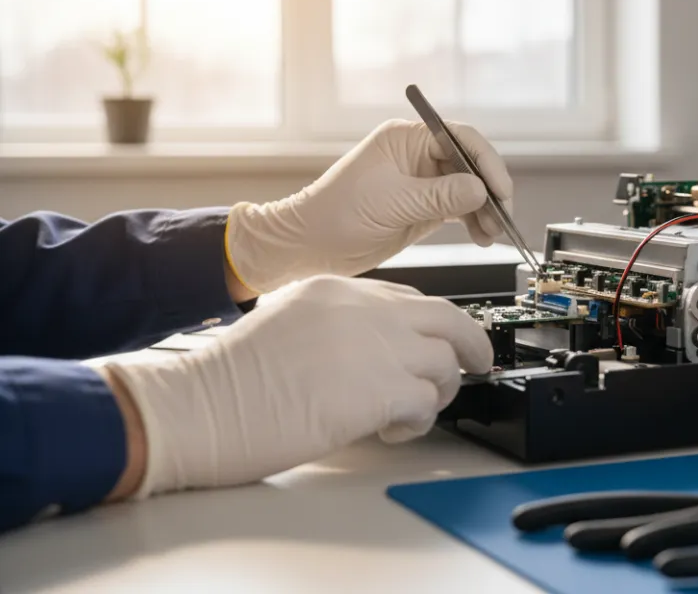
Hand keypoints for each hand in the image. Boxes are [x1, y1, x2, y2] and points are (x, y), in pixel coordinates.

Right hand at [103, 275, 493, 496]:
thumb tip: (377, 350)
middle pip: (448, 318)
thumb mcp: (291, 322)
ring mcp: (375, 346)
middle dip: (470, 344)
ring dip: (437, 392)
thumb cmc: (230, 378)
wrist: (200, 406)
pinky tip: (392, 429)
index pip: (410, 298)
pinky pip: (428, 403)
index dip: (435, 325)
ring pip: (446, 363)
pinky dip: (419, 421)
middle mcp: (364, 309)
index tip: (445, 342)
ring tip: (408, 412)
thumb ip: (339, 325)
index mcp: (339, 289)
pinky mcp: (379, 390)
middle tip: (476, 365)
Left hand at [225, 119, 512, 293]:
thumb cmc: (335, 214)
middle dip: (490, 190)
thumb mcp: (393, 203)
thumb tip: (480, 189)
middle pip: (470, 164)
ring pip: (469, 189)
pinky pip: (460, 209)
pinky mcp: (424, 206)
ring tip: (492, 233)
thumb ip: (440, 196)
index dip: (485, 162)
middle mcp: (418, 155)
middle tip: (502, 215)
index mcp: (406, 138)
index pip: (460, 138)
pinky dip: (474, 222)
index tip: (499, 188)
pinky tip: (482, 236)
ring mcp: (423, 182)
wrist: (310, 246)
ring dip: (485, 210)